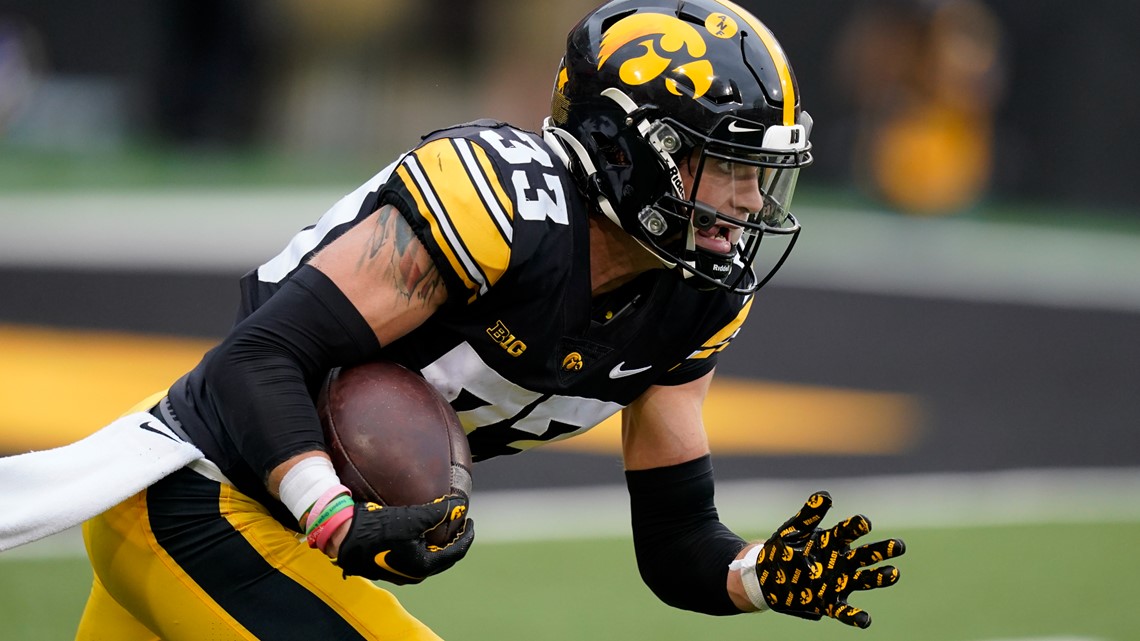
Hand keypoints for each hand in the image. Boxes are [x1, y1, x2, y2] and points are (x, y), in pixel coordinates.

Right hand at [336, 495, 473, 583]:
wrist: (343, 537)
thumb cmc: (378, 529)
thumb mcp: (413, 518)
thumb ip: (438, 512)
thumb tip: (458, 505)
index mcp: (423, 566)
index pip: (456, 552)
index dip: (466, 536)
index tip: (470, 521)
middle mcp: (413, 574)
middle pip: (443, 557)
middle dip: (454, 539)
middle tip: (458, 522)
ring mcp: (400, 573)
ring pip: (428, 557)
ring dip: (438, 542)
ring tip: (442, 525)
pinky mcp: (389, 567)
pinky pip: (414, 556)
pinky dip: (423, 544)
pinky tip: (421, 532)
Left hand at [756, 491, 904, 627]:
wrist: (766, 577)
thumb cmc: (782, 550)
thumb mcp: (793, 531)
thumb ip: (809, 515)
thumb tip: (825, 495)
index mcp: (833, 541)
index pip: (849, 531)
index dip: (857, 526)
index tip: (864, 523)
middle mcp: (841, 561)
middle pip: (866, 555)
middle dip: (883, 550)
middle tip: (899, 545)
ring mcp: (838, 582)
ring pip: (864, 580)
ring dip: (879, 578)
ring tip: (894, 573)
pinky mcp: (830, 603)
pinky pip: (845, 611)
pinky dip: (855, 617)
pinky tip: (865, 619)